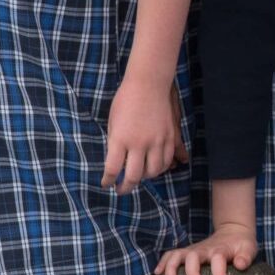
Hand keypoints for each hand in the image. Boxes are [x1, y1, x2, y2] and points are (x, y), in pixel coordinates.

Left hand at [104, 75, 183, 192]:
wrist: (148, 85)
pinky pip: (167, 160)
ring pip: (153, 171)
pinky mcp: (169, 137)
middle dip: (125, 187)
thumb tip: (117, 162)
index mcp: (120, 139)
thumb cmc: (125, 101)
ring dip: (145, 178)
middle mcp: (139, 143)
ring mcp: (157, 141)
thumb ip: (115, 143)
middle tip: (121, 189)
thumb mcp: (113, 123)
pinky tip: (153, 168)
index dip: (108, 180)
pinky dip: (161, 168)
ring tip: (139, 177)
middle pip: (133, 176)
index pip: (112, 169)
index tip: (106, 184)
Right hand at [157, 222, 256, 274]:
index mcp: (220, 250)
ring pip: (177, 255)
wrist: (233, 232)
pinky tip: (157, 274)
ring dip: (172, 269)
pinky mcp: (186, 253)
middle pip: (194, 257)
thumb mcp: (248, 249)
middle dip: (192, 273)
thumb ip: (246, 257)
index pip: (218, 259)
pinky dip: (162, 263)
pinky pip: (170, 255)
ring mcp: (193, 250)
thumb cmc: (241, 245)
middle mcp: (204, 249)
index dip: (219, 272)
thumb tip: (240, 265)